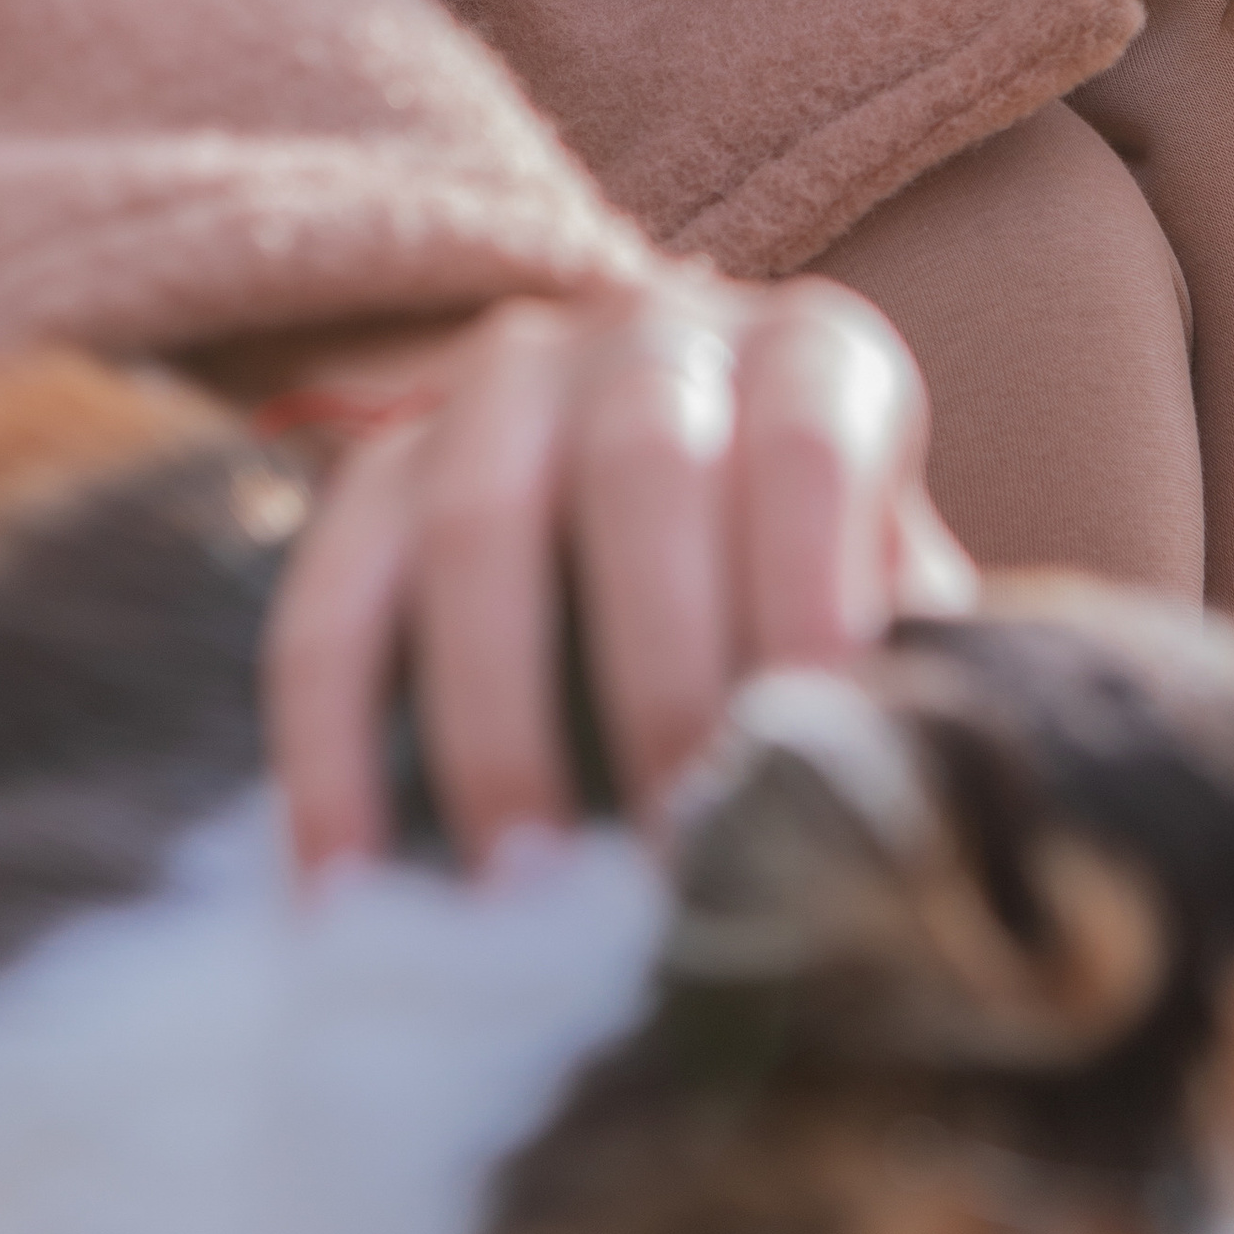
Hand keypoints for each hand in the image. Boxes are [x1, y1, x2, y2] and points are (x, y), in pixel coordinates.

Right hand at [262, 279, 977, 870]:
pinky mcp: (374, 474)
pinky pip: (330, 602)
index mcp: (807, 356)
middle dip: (657, 675)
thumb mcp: (888, 603)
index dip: (802, 598)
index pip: (806, 448)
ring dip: (496, 723)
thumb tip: (896, 812)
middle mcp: (647, 338)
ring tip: (520, 894)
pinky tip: (345, 885)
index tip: (798, 767)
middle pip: (639, 468)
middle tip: (671, 854)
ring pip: (475, 524)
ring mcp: (493, 393)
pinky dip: (330, 753)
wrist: (682, 523)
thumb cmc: (815, 594)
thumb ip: (904, 677)